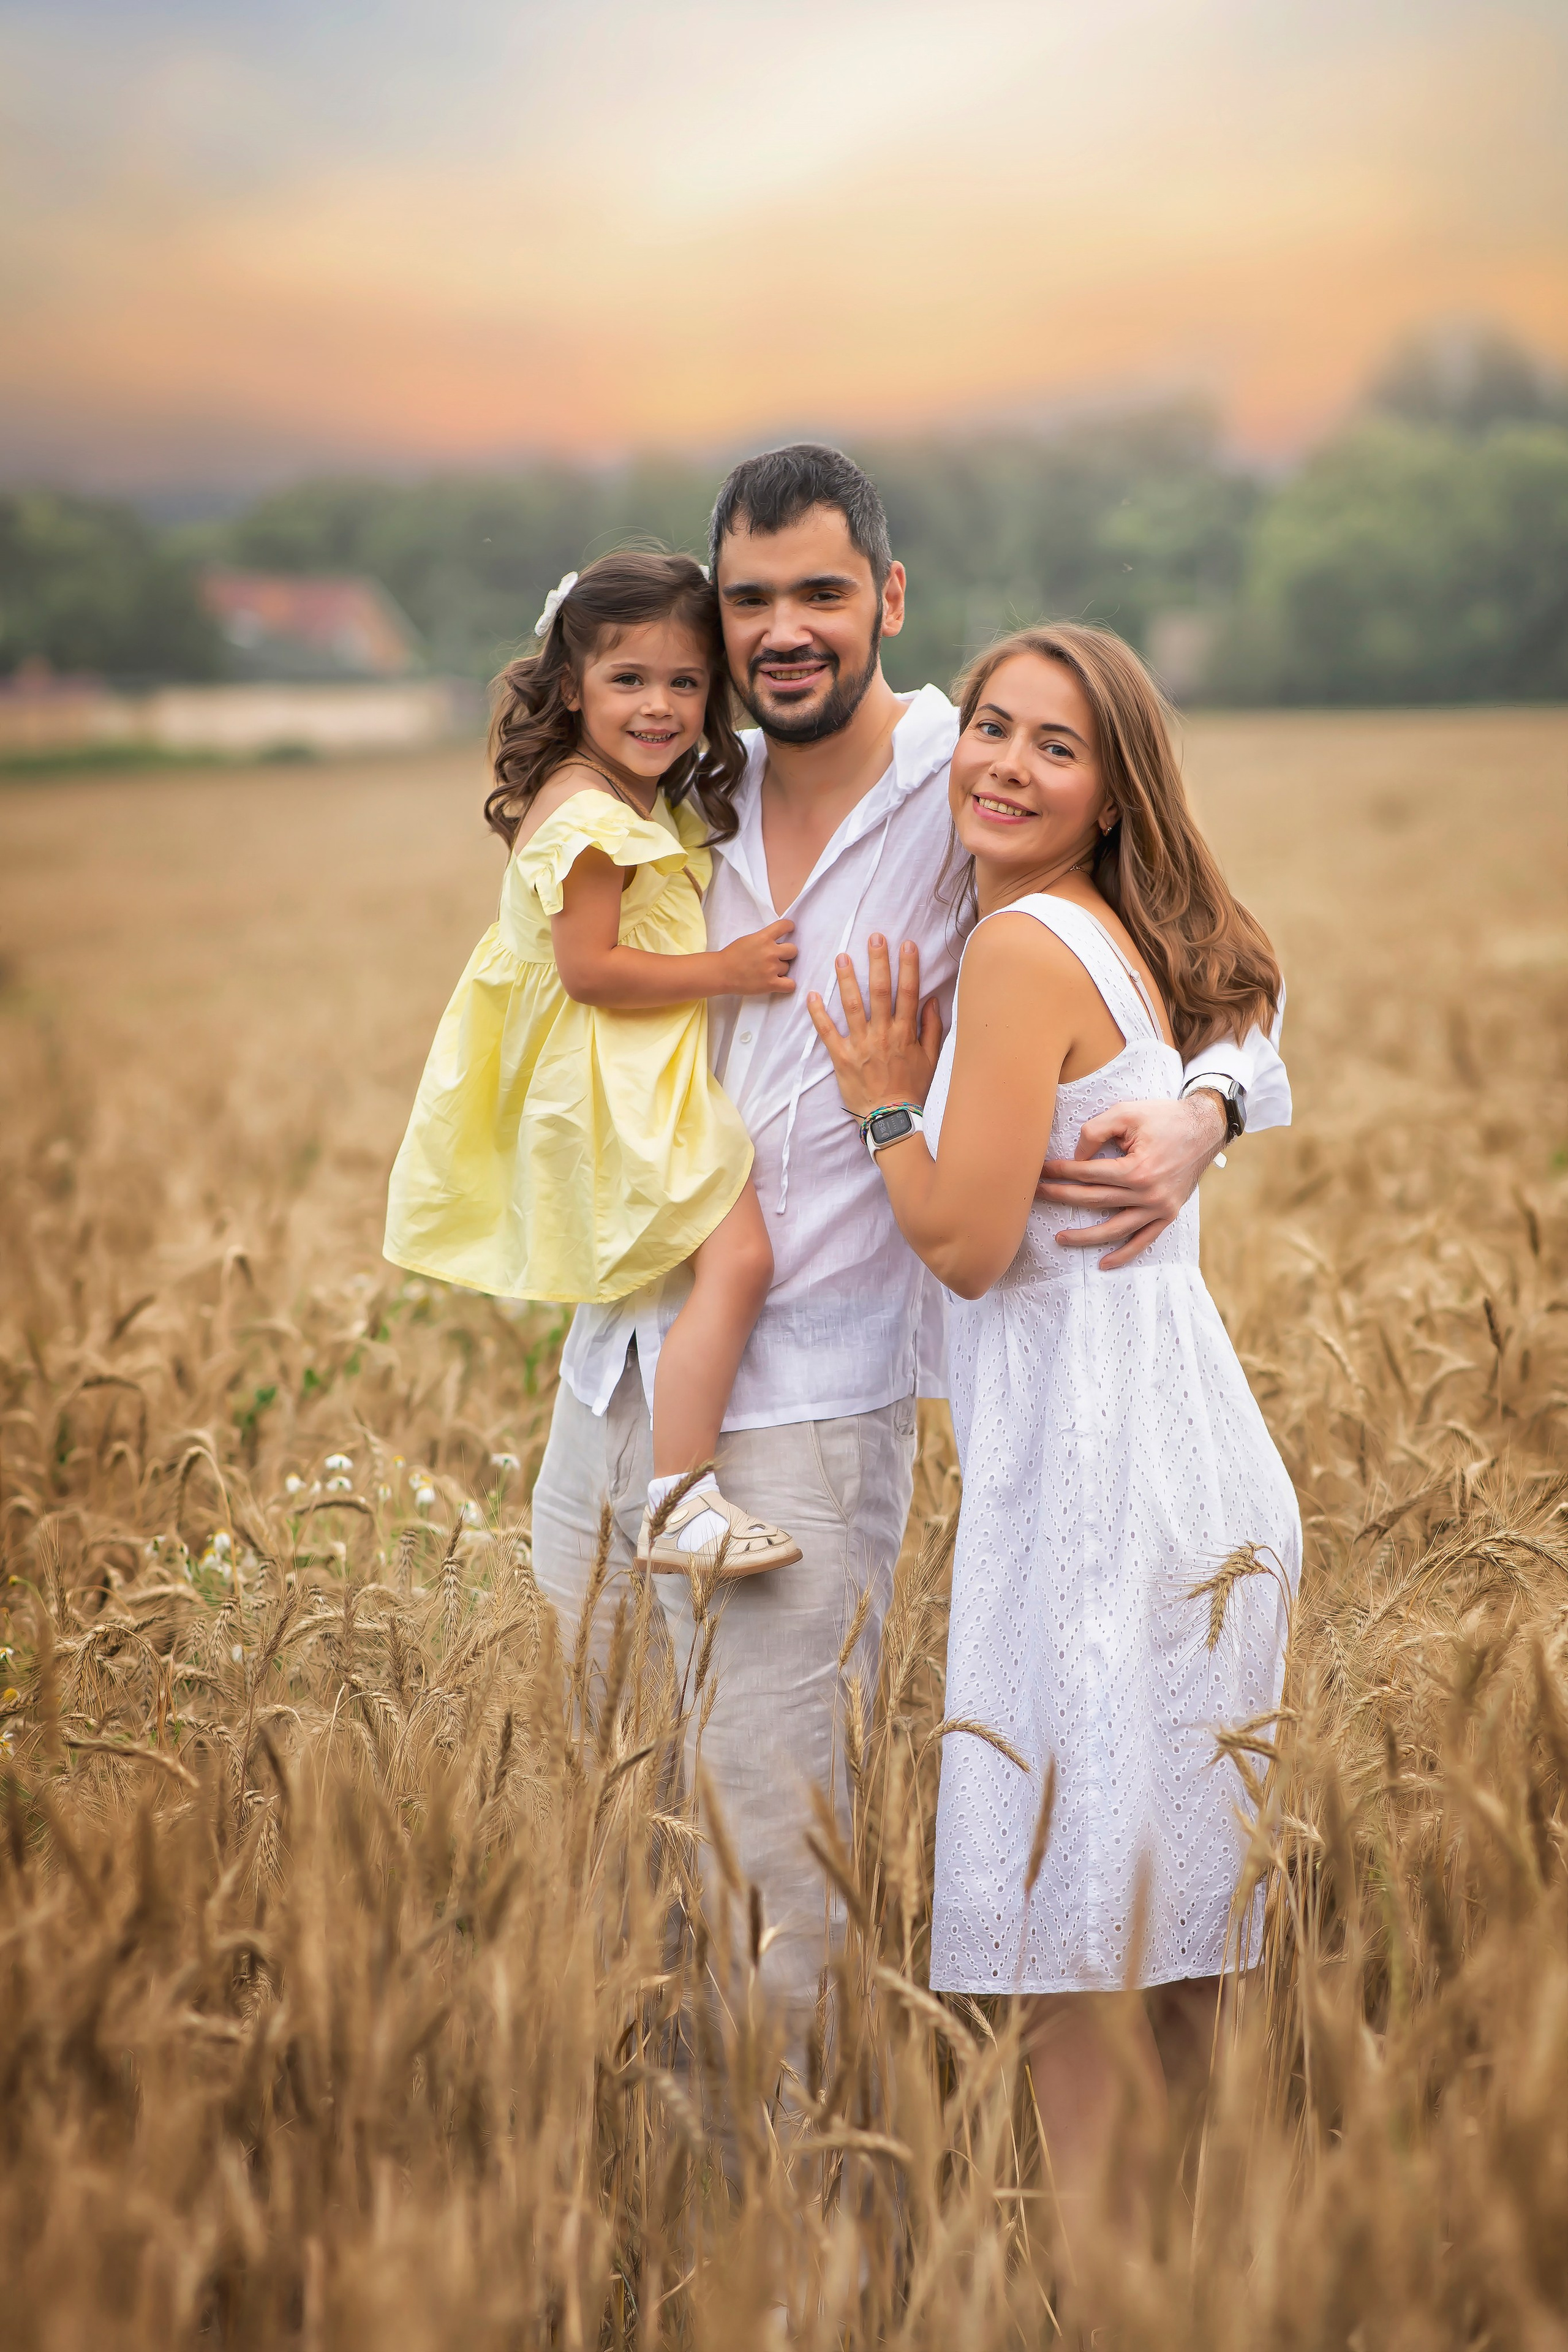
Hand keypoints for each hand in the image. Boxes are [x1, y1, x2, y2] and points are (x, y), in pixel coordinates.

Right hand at [721, 918, 796, 995]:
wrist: (721, 972)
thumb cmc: (732, 956)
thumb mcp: (749, 939)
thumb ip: (764, 938)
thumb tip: (778, 941)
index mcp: (763, 937)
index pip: (785, 926)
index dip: (789, 927)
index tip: (789, 930)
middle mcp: (770, 952)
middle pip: (793, 950)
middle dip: (787, 953)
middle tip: (777, 957)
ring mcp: (771, 968)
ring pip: (788, 967)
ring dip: (781, 970)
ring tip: (768, 972)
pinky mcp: (770, 984)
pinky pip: (790, 985)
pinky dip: (787, 984)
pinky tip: (780, 983)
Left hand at [806, 934, 941, 1120]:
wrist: (891, 1119)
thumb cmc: (912, 1089)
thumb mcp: (930, 1059)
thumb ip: (932, 1028)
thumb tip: (932, 1000)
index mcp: (905, 1033)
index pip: (908, 992)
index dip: (908, 967)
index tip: (906, 944)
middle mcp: (883, 1034)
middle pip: (880, 991)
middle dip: (878, 962)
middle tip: (874, 937)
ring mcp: (861, 1045)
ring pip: (852, 1006)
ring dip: (846, 979)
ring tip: (841, 957)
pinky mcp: (842, 1058)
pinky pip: (827, 1032)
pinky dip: (818, 1014)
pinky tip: (811, 994)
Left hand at [1036, 1092, 1224, 1269]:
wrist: (1205, 1127)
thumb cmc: (1164, 1116)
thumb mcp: (1126, 1112)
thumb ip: (1095, 1131)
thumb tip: (1076, 1157)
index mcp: (1136, 1169)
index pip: (1088, 1174)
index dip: (1061, 1172)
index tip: (1041, 1171)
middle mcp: (1148, 1194)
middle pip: (1094, 1201)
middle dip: (1061, 1197)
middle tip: (1036, 1195)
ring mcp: (1159, 1208)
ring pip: (1114, 1229)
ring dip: (1085, 1236)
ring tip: (1059, 1237)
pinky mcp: (1168, 1214)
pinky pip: (1144, 1240)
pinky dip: (1125, 1254)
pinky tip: (1104, 1263)